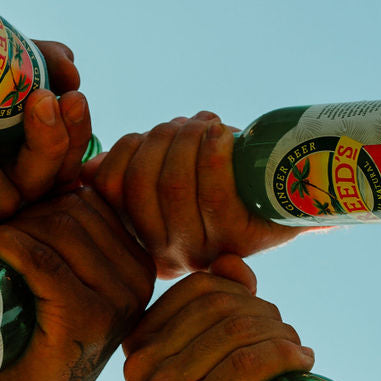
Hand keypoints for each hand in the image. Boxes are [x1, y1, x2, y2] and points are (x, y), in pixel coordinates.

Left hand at [0, 187, 154, 380]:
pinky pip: (40, 259)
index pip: (92, 202)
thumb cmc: (36, 337)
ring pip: (56, 230)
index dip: (43, 200)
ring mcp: (115, 302)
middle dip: (25, 213)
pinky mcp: (83, 318)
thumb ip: (73, 239)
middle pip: (74, 211)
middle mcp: (138, 282)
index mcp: (139, 265)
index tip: (11, 219)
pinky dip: (4, 246)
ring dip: (10, 227)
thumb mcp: (67, 281)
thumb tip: (55, 178)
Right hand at [88, 112, 298, 277]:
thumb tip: (88, 170)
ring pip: (174, 185)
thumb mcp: (172, 172)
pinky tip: (221, 132)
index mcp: (144, 238)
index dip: (125, 150)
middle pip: (140, 185)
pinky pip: (213, 192)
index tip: (149, 134)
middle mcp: (169, 255)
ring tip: (205, 126)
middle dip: (160, 139)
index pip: (109, 188)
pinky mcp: (238, 239)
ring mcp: (204, 250)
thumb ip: (129, 172)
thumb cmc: (225, 176)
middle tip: (185, 125)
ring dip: (187, 140)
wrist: (292, 193)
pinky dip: (212, 152)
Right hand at [123, 257, 314, 380]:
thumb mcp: (219, 351)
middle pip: (221, 306)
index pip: (200, 287)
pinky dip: (284, 355)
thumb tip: (231, 262)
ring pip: (237, 332)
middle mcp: (141, 366)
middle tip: (289, 341)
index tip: (268, 320)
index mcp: (139, 342)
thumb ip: (222, 301)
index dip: (244, 294)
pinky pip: (248, 363)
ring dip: (280, 336)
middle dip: (266, 317)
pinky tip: (301, 363)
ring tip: (296, 354)